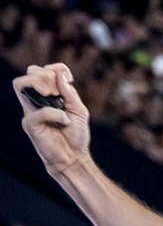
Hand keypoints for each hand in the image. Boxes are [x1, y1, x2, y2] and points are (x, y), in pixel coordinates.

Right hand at [13, 62, 91, 178]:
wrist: (73, 157)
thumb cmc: (76, 135)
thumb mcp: (79, 110)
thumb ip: (70, 93)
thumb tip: (60, 75)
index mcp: (49, 95)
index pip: (43, 70)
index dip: (56, 68)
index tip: (69, 79)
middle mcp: (37, 100)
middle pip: (29, 71)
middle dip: (46, 75)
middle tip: (58, 91)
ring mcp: (30, 110)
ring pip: (19, 84)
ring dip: (40, 84)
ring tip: (53, 96)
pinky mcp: (29, 124)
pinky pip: (38, 111)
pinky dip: (55, 113)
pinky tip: (64, 121)